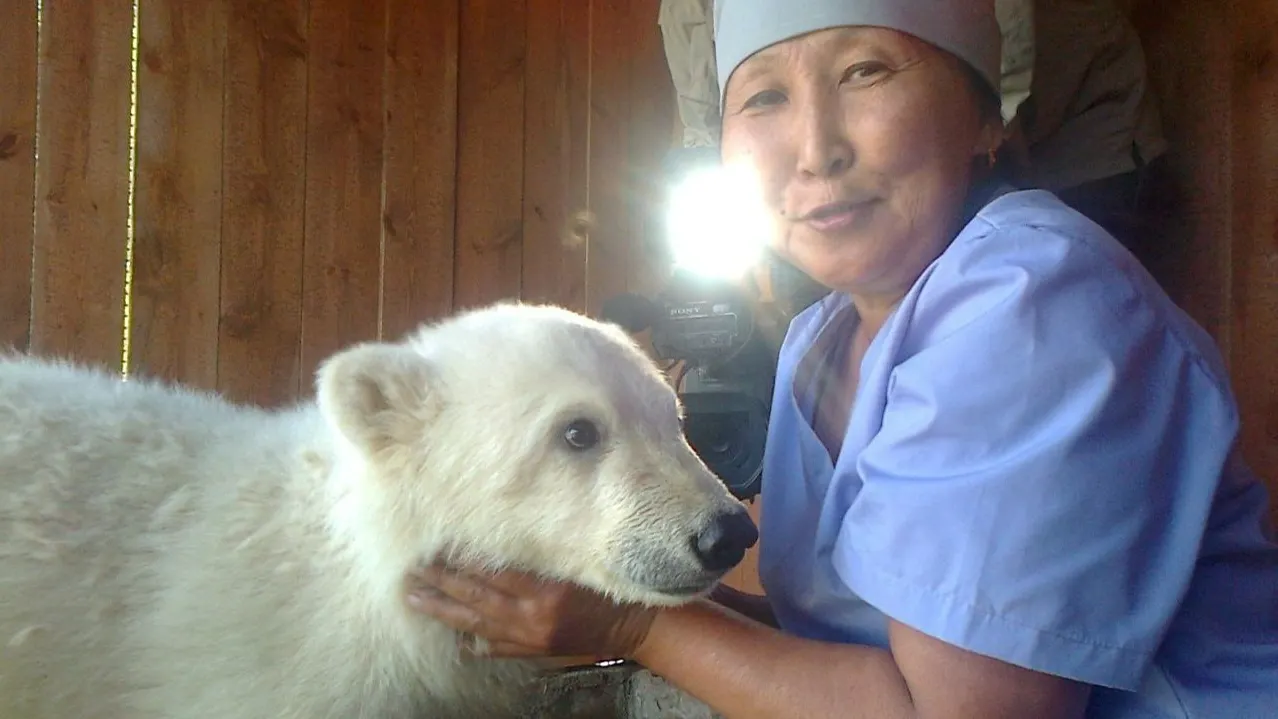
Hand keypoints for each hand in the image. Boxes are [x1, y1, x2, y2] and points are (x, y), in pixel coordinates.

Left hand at [404, 559, 658, 659]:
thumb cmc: (613, 587)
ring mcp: (529, 637)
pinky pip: (497, 647)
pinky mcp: (534, 650)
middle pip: (475, 596)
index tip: (437, 546)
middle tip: (412, 571)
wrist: (636, 626)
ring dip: (444, 610)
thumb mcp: (579, 563)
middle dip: (441, 583)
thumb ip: (542, 557)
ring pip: (476, 622)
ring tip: (415, 599)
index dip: (463, 560)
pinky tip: (456, 640)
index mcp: (543, 589)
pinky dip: (475, 642)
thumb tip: (503, 544)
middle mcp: (531, 615)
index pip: (493, 572)